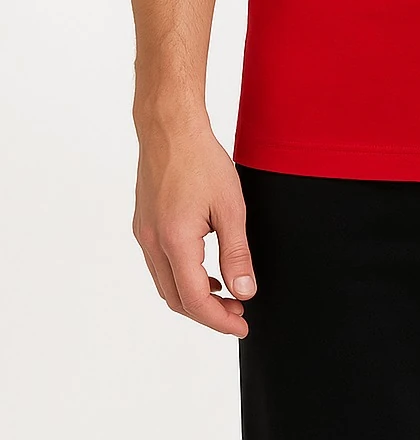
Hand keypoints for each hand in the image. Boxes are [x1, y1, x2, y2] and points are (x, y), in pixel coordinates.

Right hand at [133, 120, 256, 337]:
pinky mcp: (143, 224)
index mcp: (175, 241)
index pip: (195, 300)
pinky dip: (181, 276)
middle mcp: (153, 243)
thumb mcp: (230, 207)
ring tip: (225, 292)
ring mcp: (144, 234)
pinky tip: (204, 267)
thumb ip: (237, 253)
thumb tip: (244, 290)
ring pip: (166, 284)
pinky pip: (160, 265)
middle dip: (208, 312)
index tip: (242, 324)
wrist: (169, 127)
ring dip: (193, 295)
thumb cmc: (201, 159)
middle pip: (177, 299)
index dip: (220, 319)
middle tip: (238, 311)